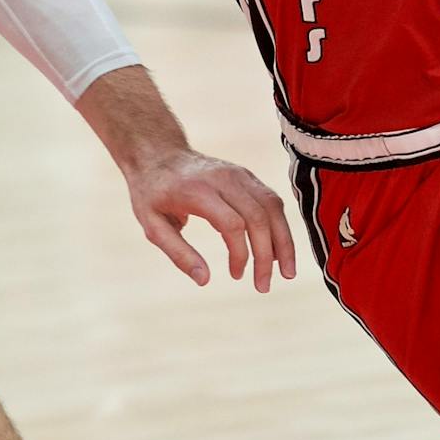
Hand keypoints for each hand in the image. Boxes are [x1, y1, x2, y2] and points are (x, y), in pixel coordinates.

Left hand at [124, 147, 296, 292]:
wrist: (159, 152)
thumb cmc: (152, 192)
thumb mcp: (152, 225)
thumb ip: (178, 252)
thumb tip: (205, 280)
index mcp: (199, 191)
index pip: (233, 224)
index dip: (240, 254)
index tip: (236, 275)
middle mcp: (225, 179)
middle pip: (259, 217)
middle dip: (267, 255)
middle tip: (264, 286)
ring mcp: (240, 174)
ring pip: (273, 207)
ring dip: (284, 242)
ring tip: (286, 273)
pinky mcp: (248, 176)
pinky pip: (272, 201)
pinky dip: (279, 227)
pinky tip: (277, 251)